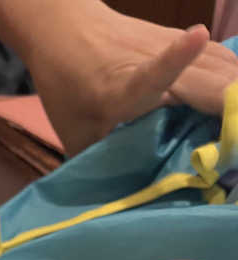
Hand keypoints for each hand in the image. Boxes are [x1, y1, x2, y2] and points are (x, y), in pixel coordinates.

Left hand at [20, 2, 237, 155]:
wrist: (66, 29)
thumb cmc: (67, 88)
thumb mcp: (74, 135)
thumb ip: (100, 162)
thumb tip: (122, 201)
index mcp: (118, 90)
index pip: (148, 77)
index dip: (173, 60)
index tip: (196, 38)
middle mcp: (150, 61)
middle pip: (210, 79)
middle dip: (233, 113)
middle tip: (235, 152)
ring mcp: (171, 45)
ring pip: (224, 68)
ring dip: (237, 100)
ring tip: (237, 132)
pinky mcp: (183, 40)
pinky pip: (223, 62)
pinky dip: (234, 85)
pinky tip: (235, 106)